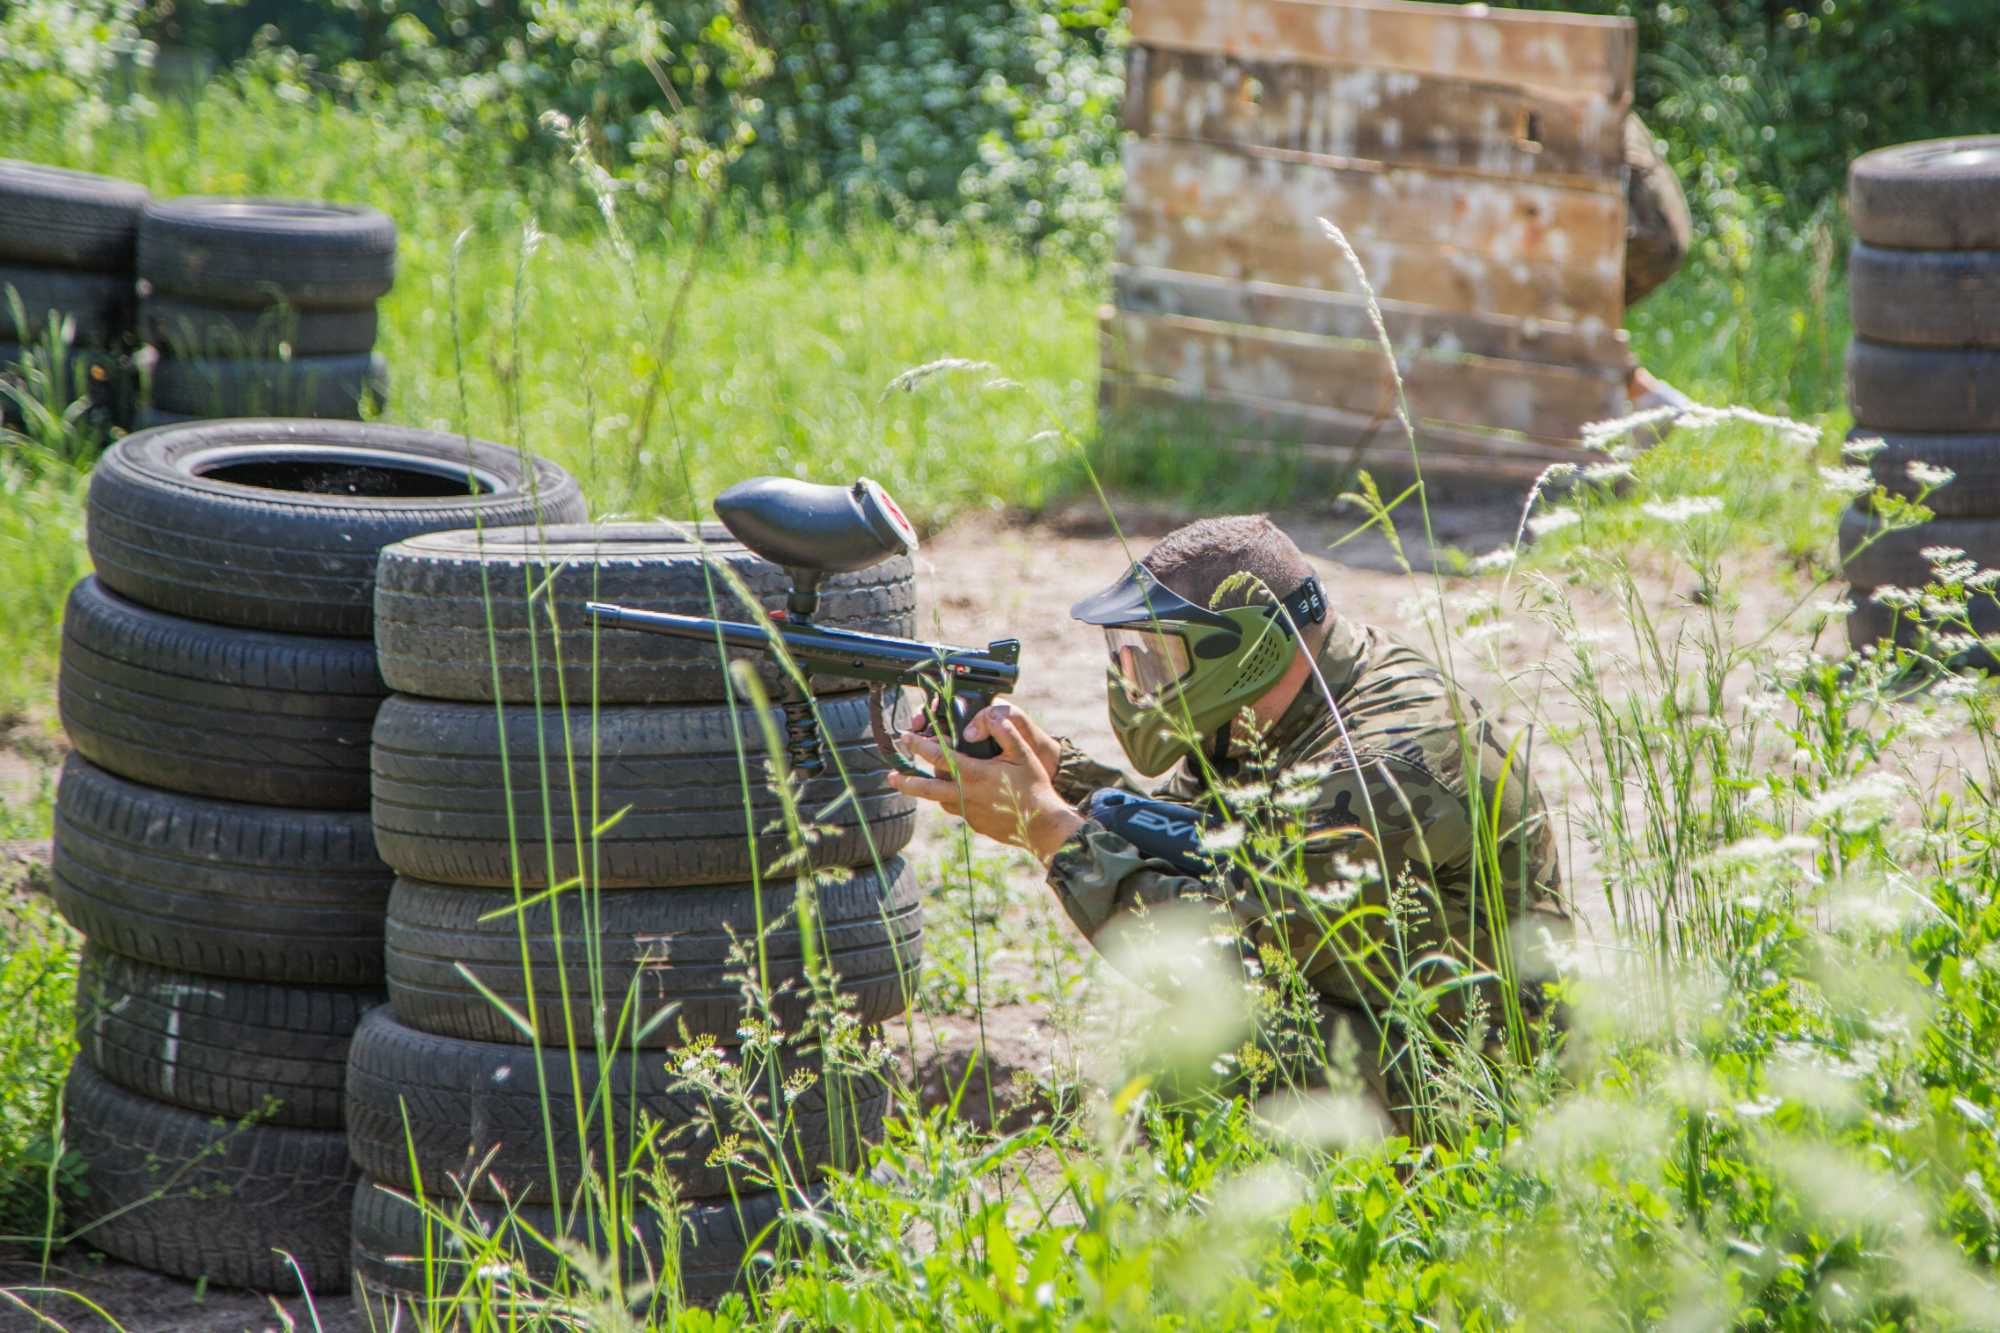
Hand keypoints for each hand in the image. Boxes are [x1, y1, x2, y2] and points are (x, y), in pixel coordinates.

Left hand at [888, 710, 1084, 864]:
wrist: (1042, 825)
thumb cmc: (1034, 787)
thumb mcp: (1022, 753)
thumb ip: (1003, 732)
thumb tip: (985, 718)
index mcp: (975, 774)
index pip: (940, 757)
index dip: (920, 745)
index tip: (906, 738)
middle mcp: (966, 795)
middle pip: (927, 788)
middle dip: (906, 781)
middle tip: (891, 775)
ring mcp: (969, 812)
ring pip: (940, 799)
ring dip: (927, 790)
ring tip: (914, 783)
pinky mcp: (974, 824)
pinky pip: (956, 808)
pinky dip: (951, 799)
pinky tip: (955, 793)